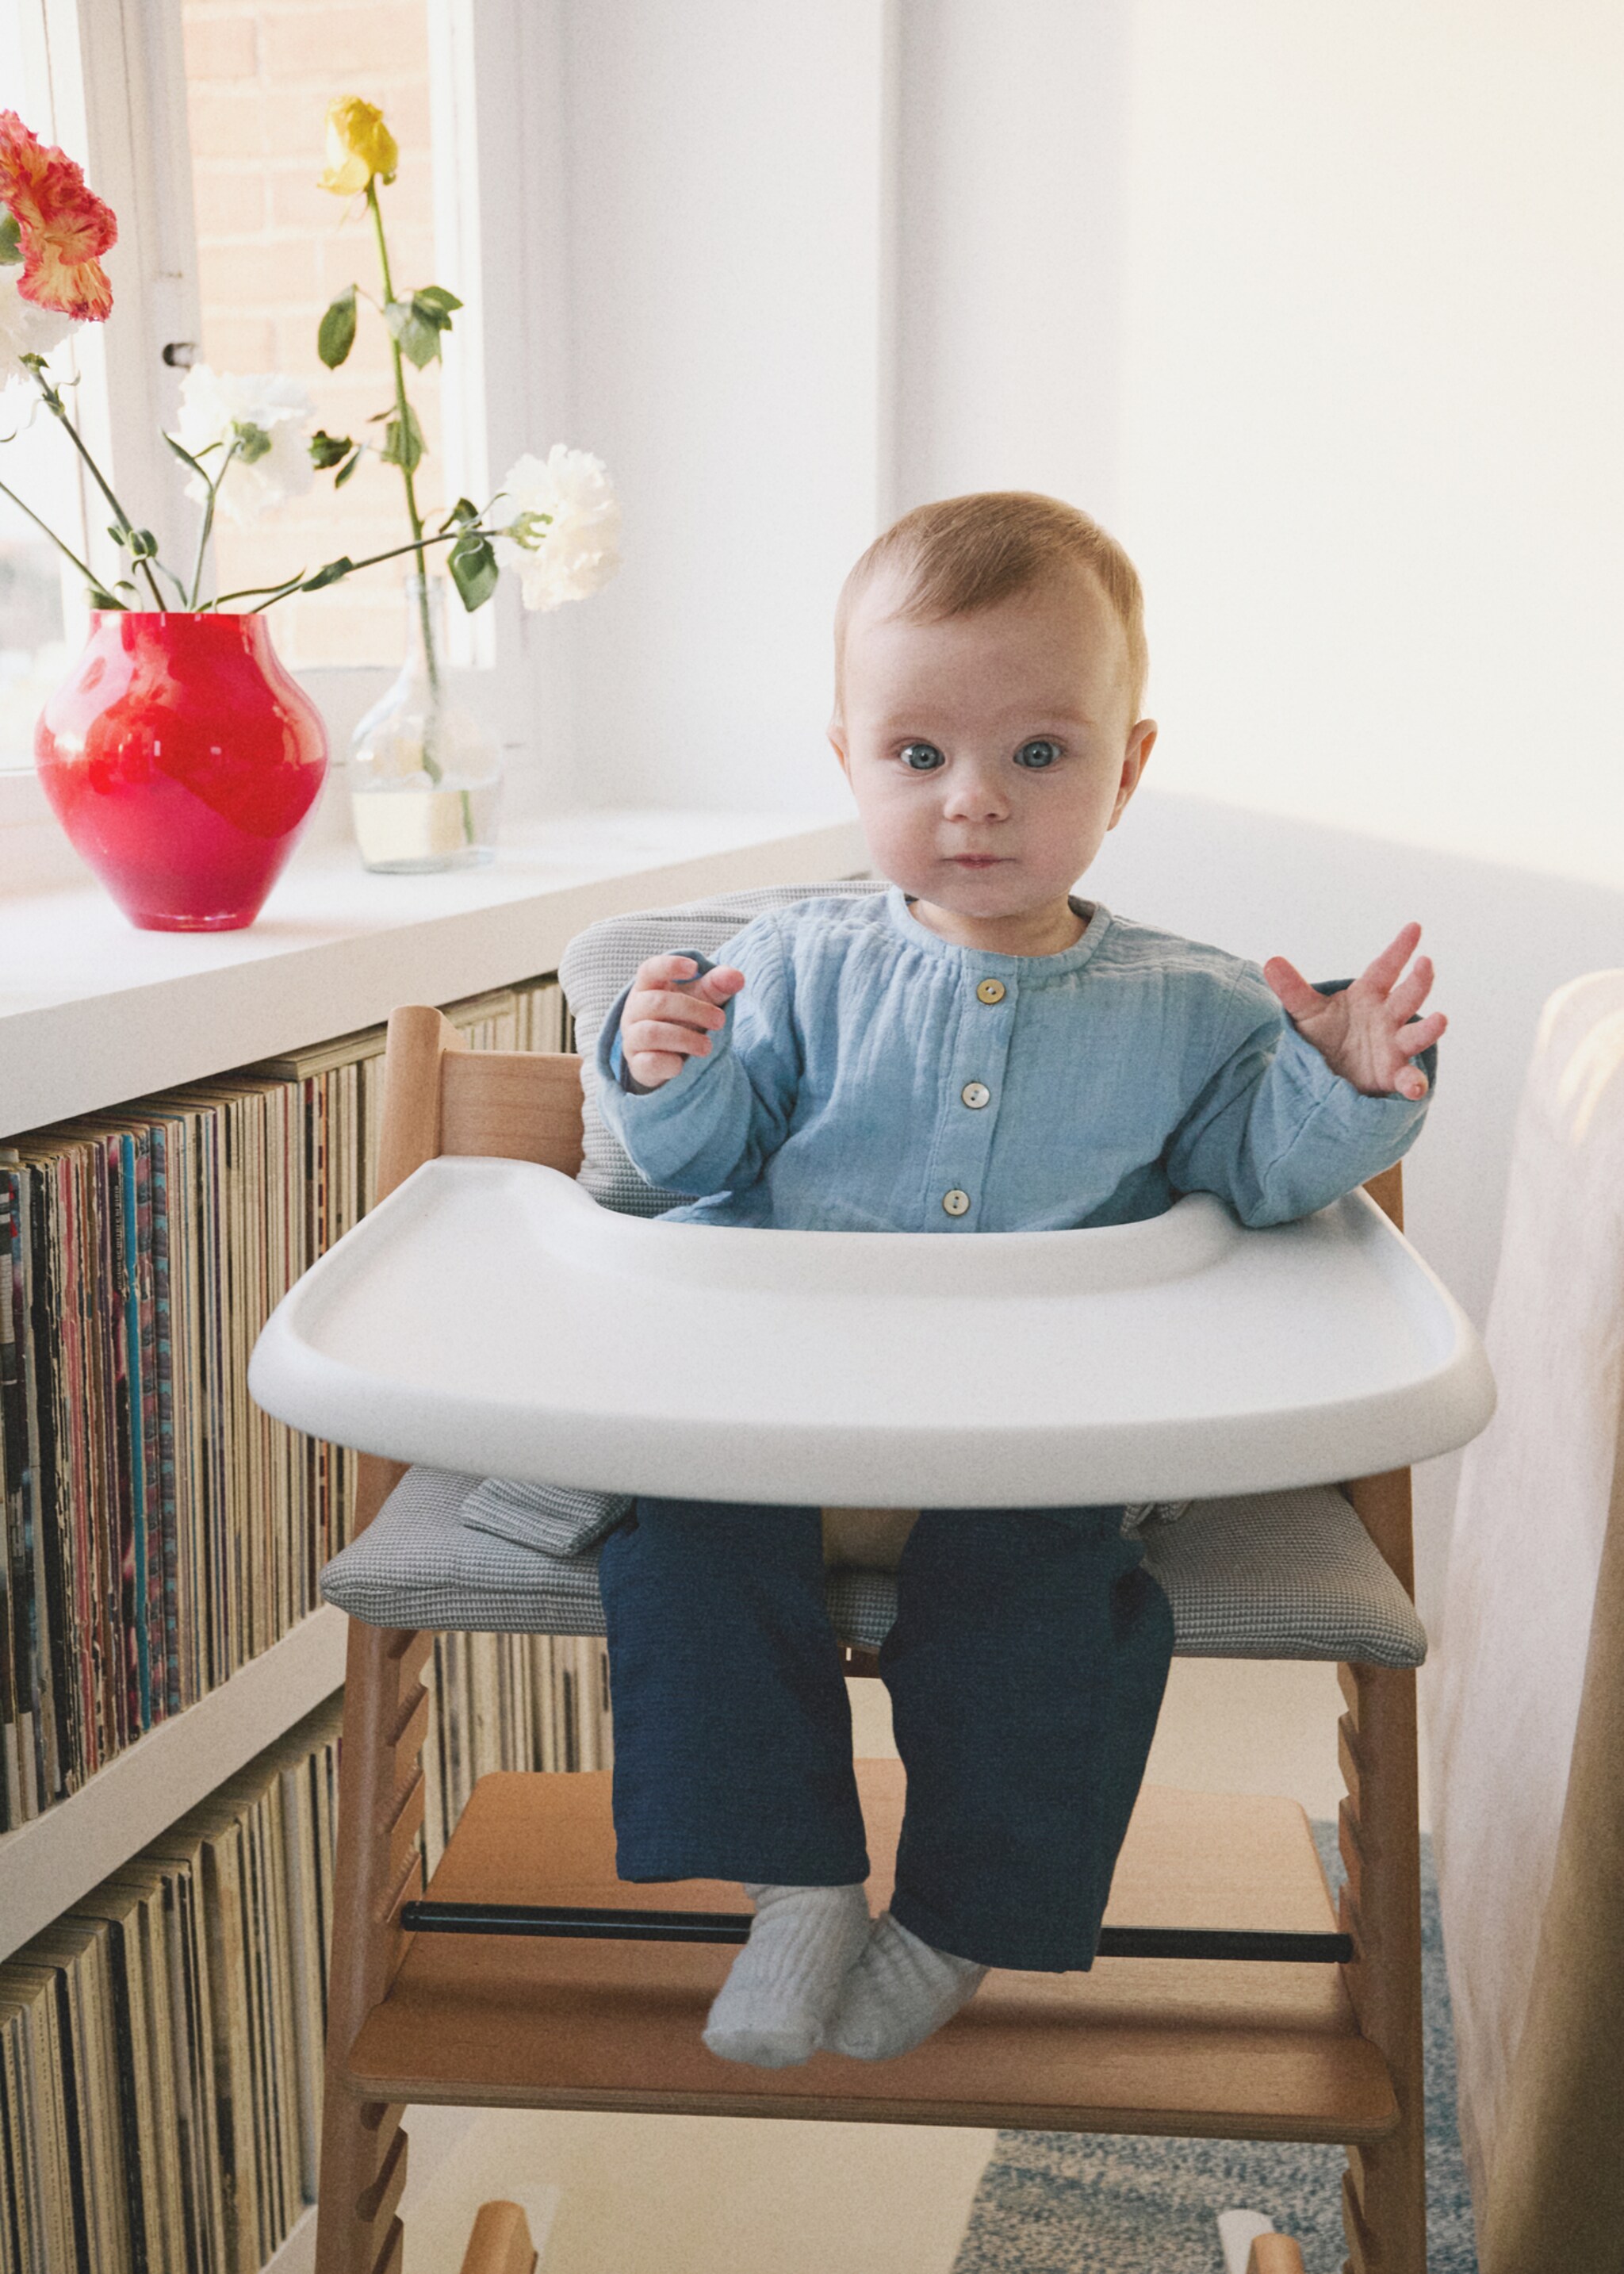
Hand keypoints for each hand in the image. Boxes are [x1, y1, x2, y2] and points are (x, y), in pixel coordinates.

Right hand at [621, 954, 745, 1089]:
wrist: (665, 1057)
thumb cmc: (682, 1018)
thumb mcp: (700, 999)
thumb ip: (717, 985)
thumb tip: (737, 977)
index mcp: (648, 987)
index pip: (649, 970)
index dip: (669, 966)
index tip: (694, 968)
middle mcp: (634, 1010)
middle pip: (657, 1003)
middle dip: (694, 1010)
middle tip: (720, 1021)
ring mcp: (633, 1037)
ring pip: (651, 1033)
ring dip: (685, 1039)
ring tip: (707, 1046)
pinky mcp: (637, 1064)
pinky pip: (649, 1062)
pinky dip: (670, 1063)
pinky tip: (683, 1064)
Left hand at [1263, 922, 1444, 1100]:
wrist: (1324, 1074)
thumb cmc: (1324, 1036)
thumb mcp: (1306, 1012)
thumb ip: (1292, 990)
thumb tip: (1270, 962)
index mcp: (1368, 996)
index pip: (1385, 968)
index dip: (1399, 949)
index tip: (1414, 927)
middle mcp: (1386, 1018)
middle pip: (1406, 997)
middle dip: (1418, 981)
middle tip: (1425, 963)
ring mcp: (1392, 1045)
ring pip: (1415, 1035)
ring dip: (1429, 1028)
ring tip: (1441, 1019)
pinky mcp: (1390, 1074)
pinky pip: (1407, 1078)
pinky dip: (1413, 1083)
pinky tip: (1415, 1088)